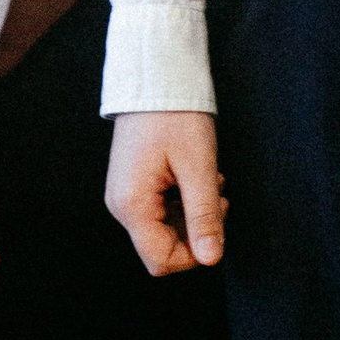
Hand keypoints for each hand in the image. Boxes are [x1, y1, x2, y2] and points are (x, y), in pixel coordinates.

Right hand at [107, 109, 225, 275]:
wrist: (154, 78)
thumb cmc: (175, 116)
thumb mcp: (198, 167)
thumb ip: (204, 216)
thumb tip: (212, 258)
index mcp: (132, 205)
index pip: (162, 261)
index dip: (195, 254)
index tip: (216, 221)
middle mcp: (122, 206)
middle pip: (163, 247)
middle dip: (197, 229)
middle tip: (217, 196)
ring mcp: (125, 196)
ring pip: (165, 230)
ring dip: (193, 213)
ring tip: (208, 181)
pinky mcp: (133, 186)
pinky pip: (161, 211)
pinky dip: (184, 201)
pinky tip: (195, 177)